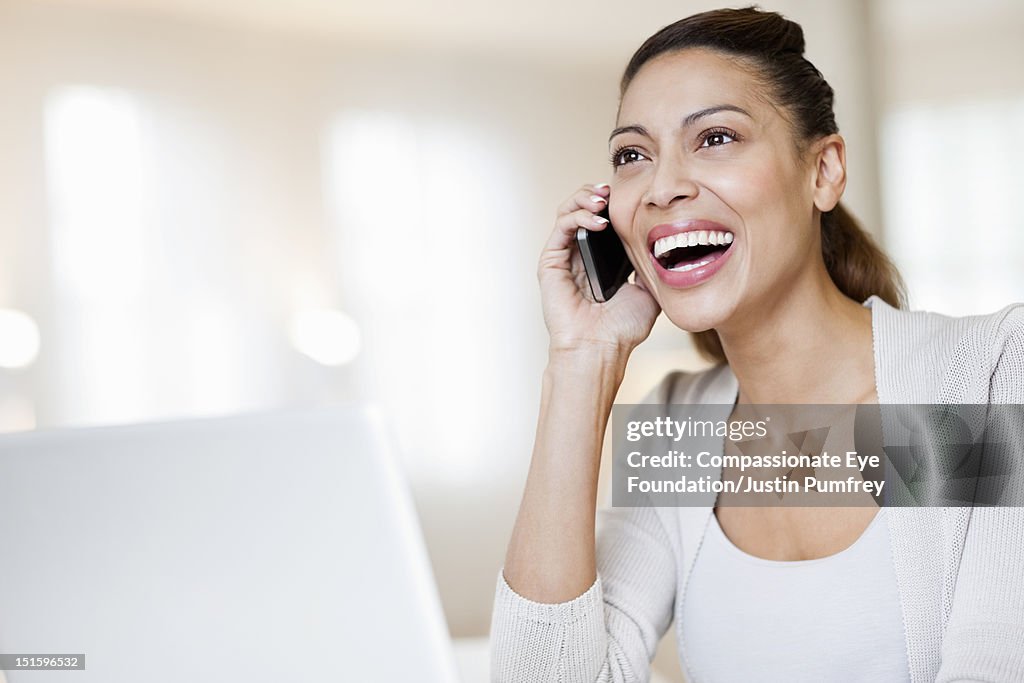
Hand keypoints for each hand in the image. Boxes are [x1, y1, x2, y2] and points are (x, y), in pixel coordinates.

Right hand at [538, 183, 660, 354]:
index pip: (602, 219)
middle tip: (611, 190)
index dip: (613, 203)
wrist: (601, 349)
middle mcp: (579, 255)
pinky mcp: (550, 263)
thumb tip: (664, 242)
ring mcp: (563, 258)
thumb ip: (651, 266)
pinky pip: (561, 228)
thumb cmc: (621, 330)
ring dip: (584, 198)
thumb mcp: (649, 291)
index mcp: (600, 260)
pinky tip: (598, 220)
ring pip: (567, 212)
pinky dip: (578, 216)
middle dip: (596, 193)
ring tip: (603, 199)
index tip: (630, 195)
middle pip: (582, 209)